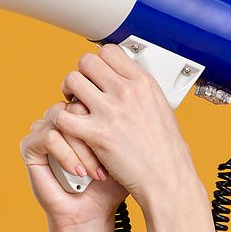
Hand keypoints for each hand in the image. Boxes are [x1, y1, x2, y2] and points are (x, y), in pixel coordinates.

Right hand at [21, 96, 129, 231]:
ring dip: (83, 149)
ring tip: (95, 174)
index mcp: (83, 114)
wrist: (93, 215)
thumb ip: (127, 123)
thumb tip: (139, 97)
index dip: (106, 120)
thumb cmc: (110, 186)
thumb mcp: (126, 151)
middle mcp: (63, 118)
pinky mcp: (30, 147)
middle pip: (77, 105)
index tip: (121, 147)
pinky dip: (67, 155)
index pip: (93, 95)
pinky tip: (79, 173)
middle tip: (107, 164)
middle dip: (95, 135)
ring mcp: (45, 130)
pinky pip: (49, 137)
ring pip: (64, 120)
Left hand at [48, 43, 197, 207]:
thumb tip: (126, 82)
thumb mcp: (162, 109)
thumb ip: (141, 92)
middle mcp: (126, 92)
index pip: (110, 51)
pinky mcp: (96, 134)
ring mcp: (110, 111)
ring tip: (73, 106)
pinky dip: (63, 120)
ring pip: (72, 82)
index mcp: (144, 83)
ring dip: (68, 94)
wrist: (167, 179)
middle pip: (87, 62)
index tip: (96, 73)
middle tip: (80, 89)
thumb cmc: (167, 152)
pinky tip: (71, 128)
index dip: (98, 61)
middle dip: (81, 74)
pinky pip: (64, 115)